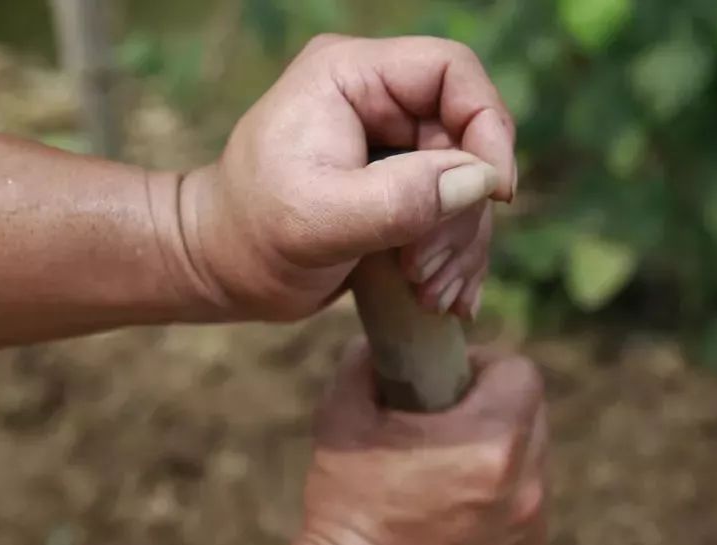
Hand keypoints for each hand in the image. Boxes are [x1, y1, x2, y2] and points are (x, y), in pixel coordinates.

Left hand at [174, 35, 515, 320]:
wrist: (220, 270)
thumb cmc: (251, 237)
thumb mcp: (320, 220)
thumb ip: (401, 199)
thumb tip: (480, 181)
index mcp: (350, 76)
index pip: (452, 72)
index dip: (487, 126)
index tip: (497, 193)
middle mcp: (376, 99)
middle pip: (466, 137)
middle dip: (461, 211)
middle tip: (425, 271)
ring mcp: (390, 144)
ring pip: (467, 183)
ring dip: (459, 245)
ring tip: (430, 294)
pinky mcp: (398, 186)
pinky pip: (452, 212)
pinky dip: (454, 258)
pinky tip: (441, 299)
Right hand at [298, 341, 547, 544]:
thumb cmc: (346, 501)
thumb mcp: (342, 416)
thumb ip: (362, 360)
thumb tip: (378, 336)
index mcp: (488, 442)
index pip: (521, 372)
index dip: (486, 364)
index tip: (452, 377)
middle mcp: (524, 483)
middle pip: (532, 410)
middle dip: (496, 402)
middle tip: (450, 413)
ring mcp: (531, 520)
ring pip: (535, 452)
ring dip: (504, 444)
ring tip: (455, 457)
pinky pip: (532, 494)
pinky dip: (508, 486)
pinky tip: (464, 494)